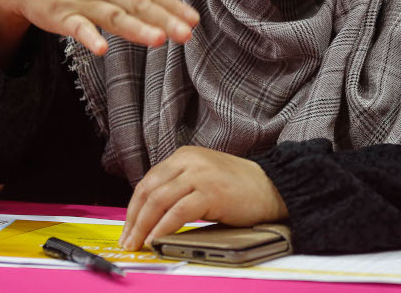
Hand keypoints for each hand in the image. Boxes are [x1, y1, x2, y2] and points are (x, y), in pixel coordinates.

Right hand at [0, 0, 198, 62]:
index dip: (172, 4)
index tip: (194, 19)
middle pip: (137, 4)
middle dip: (164, 19)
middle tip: (187, 34)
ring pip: (113, 16)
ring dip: (136, 28)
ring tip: (159, 40)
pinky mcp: (60, 15)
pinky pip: (77, 27)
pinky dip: (89, 37)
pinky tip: (101, 49)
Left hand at [118, 146, 288, 250]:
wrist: (272, 187)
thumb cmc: (239, 187)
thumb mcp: (203, 177)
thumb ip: (179, 186)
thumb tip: (151, 215)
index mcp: (184, 155)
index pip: (148, 181)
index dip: (134, 207)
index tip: (128, 227)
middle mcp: (189, 160)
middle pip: (149, 190)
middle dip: (134, 219)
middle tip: (128, 240)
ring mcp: (200, 174)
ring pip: (159, 200)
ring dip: (144, 226)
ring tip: (139, 244)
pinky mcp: (211, 191)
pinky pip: (178, 212)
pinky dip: (163, 228)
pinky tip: (157, 239)